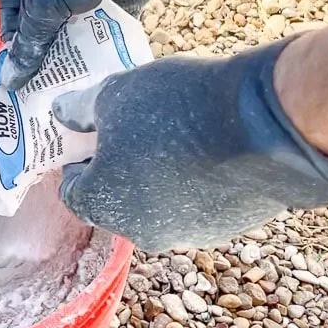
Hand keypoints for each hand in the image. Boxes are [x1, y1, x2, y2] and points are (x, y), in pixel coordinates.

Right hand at [0, 0, 218, 89]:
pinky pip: (111, 32)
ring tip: (76, 96)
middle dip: (48, 61)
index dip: (15, 51)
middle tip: (47, 101)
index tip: (19, 86)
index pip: (13, 20)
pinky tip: (106, 79)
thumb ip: (31, 43)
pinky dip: (109, 51)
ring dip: (79, 60)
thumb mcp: (45, 2)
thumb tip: (9, 81)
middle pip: (47, 31)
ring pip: (80, 34)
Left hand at [51, 39, 327, 251]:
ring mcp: (187, 234)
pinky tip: (205, 149)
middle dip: (114, 168)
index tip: (86, 137)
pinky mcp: (226, 228)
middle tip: (127, 130)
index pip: (72, 191)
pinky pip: (194, 205)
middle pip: (114, 201)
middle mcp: (140, 231)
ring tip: (170, 134)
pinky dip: (191, 184)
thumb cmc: (175, 108)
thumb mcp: (114, 94)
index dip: (76, 161)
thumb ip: (79, 109)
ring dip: (153, 177)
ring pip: (156, 205)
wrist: (266, 125)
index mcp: (103, 203)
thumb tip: (60, 114)